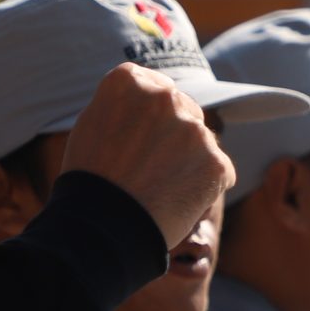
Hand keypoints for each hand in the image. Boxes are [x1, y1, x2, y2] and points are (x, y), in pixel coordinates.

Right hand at [58, 63, 236, 249]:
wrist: (102, 229)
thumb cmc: (91, 181)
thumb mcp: (94, 126)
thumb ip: (126, 105)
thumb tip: (151, 99)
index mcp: (129, 82)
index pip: (155, 86)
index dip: (150, 116)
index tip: (141, 139)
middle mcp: (164, 97)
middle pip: (184, 110)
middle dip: (174, 135)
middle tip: (150, 170)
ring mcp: (194, 130)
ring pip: (202, 142)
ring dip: (189, 161)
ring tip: (159, 189)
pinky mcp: (216, 163)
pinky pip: (219, 171)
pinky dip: (205, 187)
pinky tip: (177, 202)